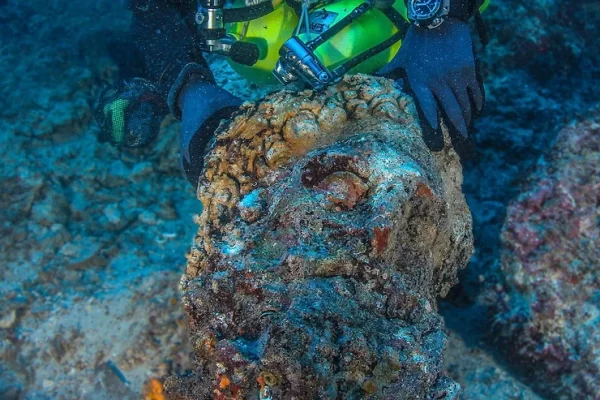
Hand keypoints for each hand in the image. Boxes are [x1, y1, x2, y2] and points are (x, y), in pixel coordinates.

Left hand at [379, 18, 483, 150]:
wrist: (438, 20)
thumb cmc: (417, 39)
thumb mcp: (402, 56)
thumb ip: (390, 70)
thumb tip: (375, 77)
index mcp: (420, 82)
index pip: (428, 108)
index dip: (434, 122)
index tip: (438, 133)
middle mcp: (438, 83)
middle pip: (451, 111)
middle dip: (457, 126)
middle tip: (461, 138)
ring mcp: (455, 77)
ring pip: (464, 104)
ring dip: (467, 117)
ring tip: (467, 127)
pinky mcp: (468, 70)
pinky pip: (475, 91)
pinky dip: (477, 103)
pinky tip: (477, 110)